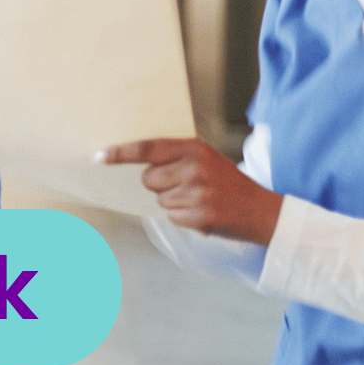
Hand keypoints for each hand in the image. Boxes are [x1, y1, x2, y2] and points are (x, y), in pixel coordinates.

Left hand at [99, 137, 283, 244]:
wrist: (263, 210)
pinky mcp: (201, 216)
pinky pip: (172, 216)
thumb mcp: (206, 157)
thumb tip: (136, 160)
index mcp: (194, 148)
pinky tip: (203, 211)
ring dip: (174, 202)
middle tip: (185, 184)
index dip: (121, 153)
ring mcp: (198, 193)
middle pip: (148, 179)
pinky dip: (183, 216)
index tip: (100, 157)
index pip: (147, 148)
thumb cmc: (228, 182)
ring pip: (159, 199)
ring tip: (200, 198)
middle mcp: (195, 168)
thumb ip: (176, 155)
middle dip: (159, 184)